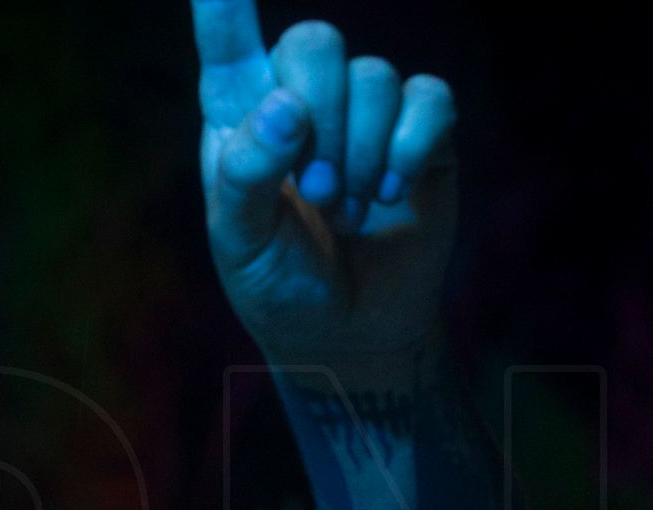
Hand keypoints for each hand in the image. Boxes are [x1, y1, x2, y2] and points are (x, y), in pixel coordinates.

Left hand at [191, 0, 456, 371]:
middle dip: (319, 121)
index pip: (228, 43)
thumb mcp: (241, 244)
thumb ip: (247, 174)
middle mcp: (301, 99)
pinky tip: (392, 194)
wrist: (349, 333)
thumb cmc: (281, 284)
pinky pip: (429, 99)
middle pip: (315, 43)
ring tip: (348, 215)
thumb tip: (287, 107)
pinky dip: (410, 149)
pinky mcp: (421, 134)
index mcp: (241, 116)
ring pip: (375, 76)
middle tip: (315, 193)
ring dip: (361, 157)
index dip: (223, 3)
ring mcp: (364, 114)